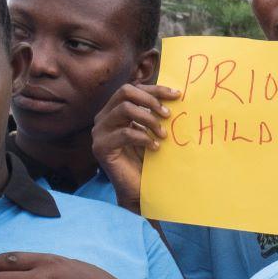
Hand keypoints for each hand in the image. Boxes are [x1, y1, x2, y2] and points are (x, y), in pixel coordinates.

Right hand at [92, 83, 179, 212]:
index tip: (178, 95)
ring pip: (125, 109)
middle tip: (168, 115)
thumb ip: (156, 114)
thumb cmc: (148, 159)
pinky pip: (125, 133)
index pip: (133, 89)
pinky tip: (155, 148)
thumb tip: (177, 95)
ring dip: (149, 120)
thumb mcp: (153, 131)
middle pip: (125, 91)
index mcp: (115, 110)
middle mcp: (104, 117)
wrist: (138, 189)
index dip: (155, 89)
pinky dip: (144, 138)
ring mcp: (100, 132)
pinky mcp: (101, 147)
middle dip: (150, 100)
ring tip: (163, 135)